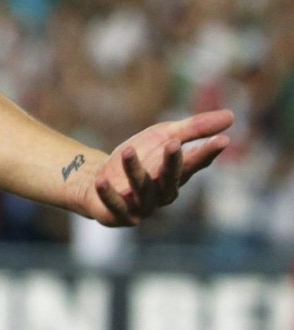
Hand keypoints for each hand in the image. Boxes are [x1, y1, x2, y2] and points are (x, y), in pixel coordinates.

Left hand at [77, 110, 234, 226]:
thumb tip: (232, 115)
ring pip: (141, 188)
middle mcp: (164, 192)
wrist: (97, 178)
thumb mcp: (163, 136)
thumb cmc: (139, 157)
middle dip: (173, 162)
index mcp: (178, 174)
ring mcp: (142, 205)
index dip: (208, 152)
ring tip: (127, 150)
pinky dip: (109, 195)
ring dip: (135, 170)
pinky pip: (115, 205)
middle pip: (171, 178)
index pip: (196, 162)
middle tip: (173, 143)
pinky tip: (101, 181)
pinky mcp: (119, 214)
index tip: (222, 140)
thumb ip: (194, 128)